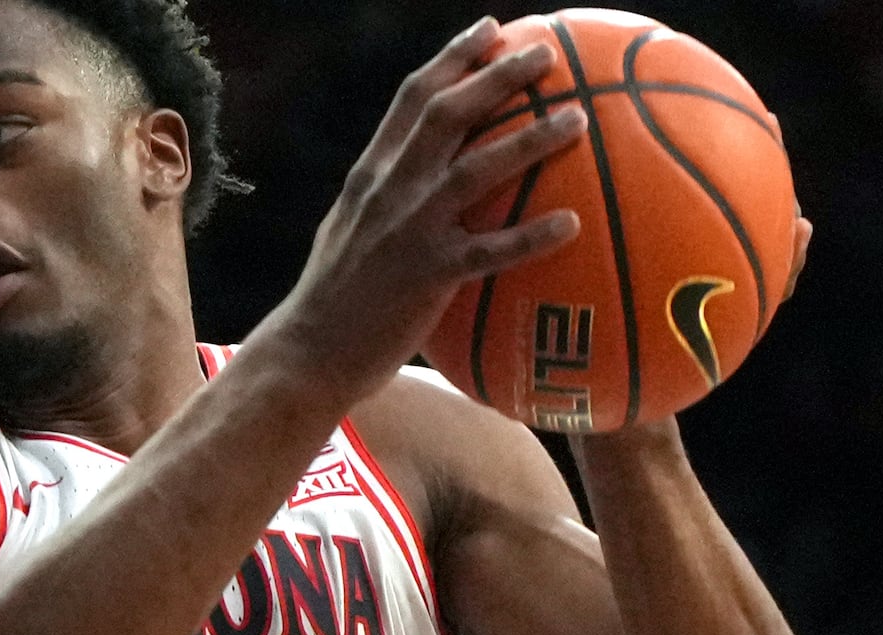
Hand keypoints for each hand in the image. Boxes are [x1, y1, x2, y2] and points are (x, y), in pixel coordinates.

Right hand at [260, 19, 587, 407]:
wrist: (304, 355)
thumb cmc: (332, 302)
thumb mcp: (346, 230)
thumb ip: (382, 200)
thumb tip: (422, 182)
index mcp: (370, 176)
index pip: (411, 99)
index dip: (452, 58)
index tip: (489, 30)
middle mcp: (389, 191)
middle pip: (447, 114)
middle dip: (497, 76)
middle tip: (544, 53)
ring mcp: (408, 231)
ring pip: (475, 170)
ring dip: (529, 139)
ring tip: (577, 118)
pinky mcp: (427, 276)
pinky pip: (489, 251)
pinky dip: (531, 236)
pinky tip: (572, 224)